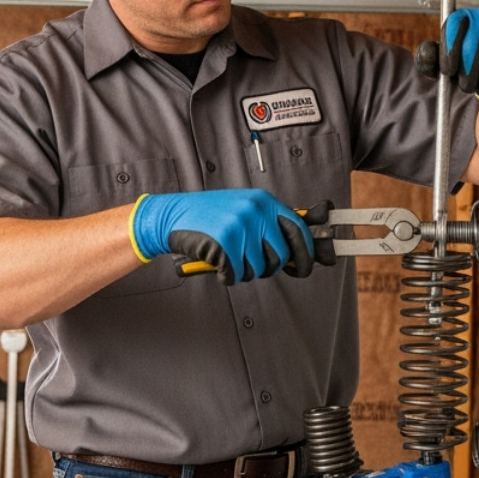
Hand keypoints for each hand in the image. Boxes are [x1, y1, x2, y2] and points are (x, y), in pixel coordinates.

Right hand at [129, 189, 317, 283]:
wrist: (172, 215)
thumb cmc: (208, 215)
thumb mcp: (243, 208)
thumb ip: (268, 224)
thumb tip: (297, 251)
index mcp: (264, 202)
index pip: (298, 230)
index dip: (306, 253)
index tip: (306, 267)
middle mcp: (255, 212)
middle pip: (280, 256)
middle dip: (268, 267)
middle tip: (251, 264)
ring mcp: (240, 227)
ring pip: (259, 268)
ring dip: (245, 271)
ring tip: (230, 258)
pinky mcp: (225, 245)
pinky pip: (237, 275)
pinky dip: (227, 276)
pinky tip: (218, 264)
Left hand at [440, 7, 478, 107]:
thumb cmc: (468, 68)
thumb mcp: (445, 65)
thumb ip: (430, 59)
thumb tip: (426, 52)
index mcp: (462, 17)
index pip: (452, 28)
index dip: (449, 53)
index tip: (449, 72)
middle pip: (471, 46)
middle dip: (467, 74)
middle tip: (467, 86)